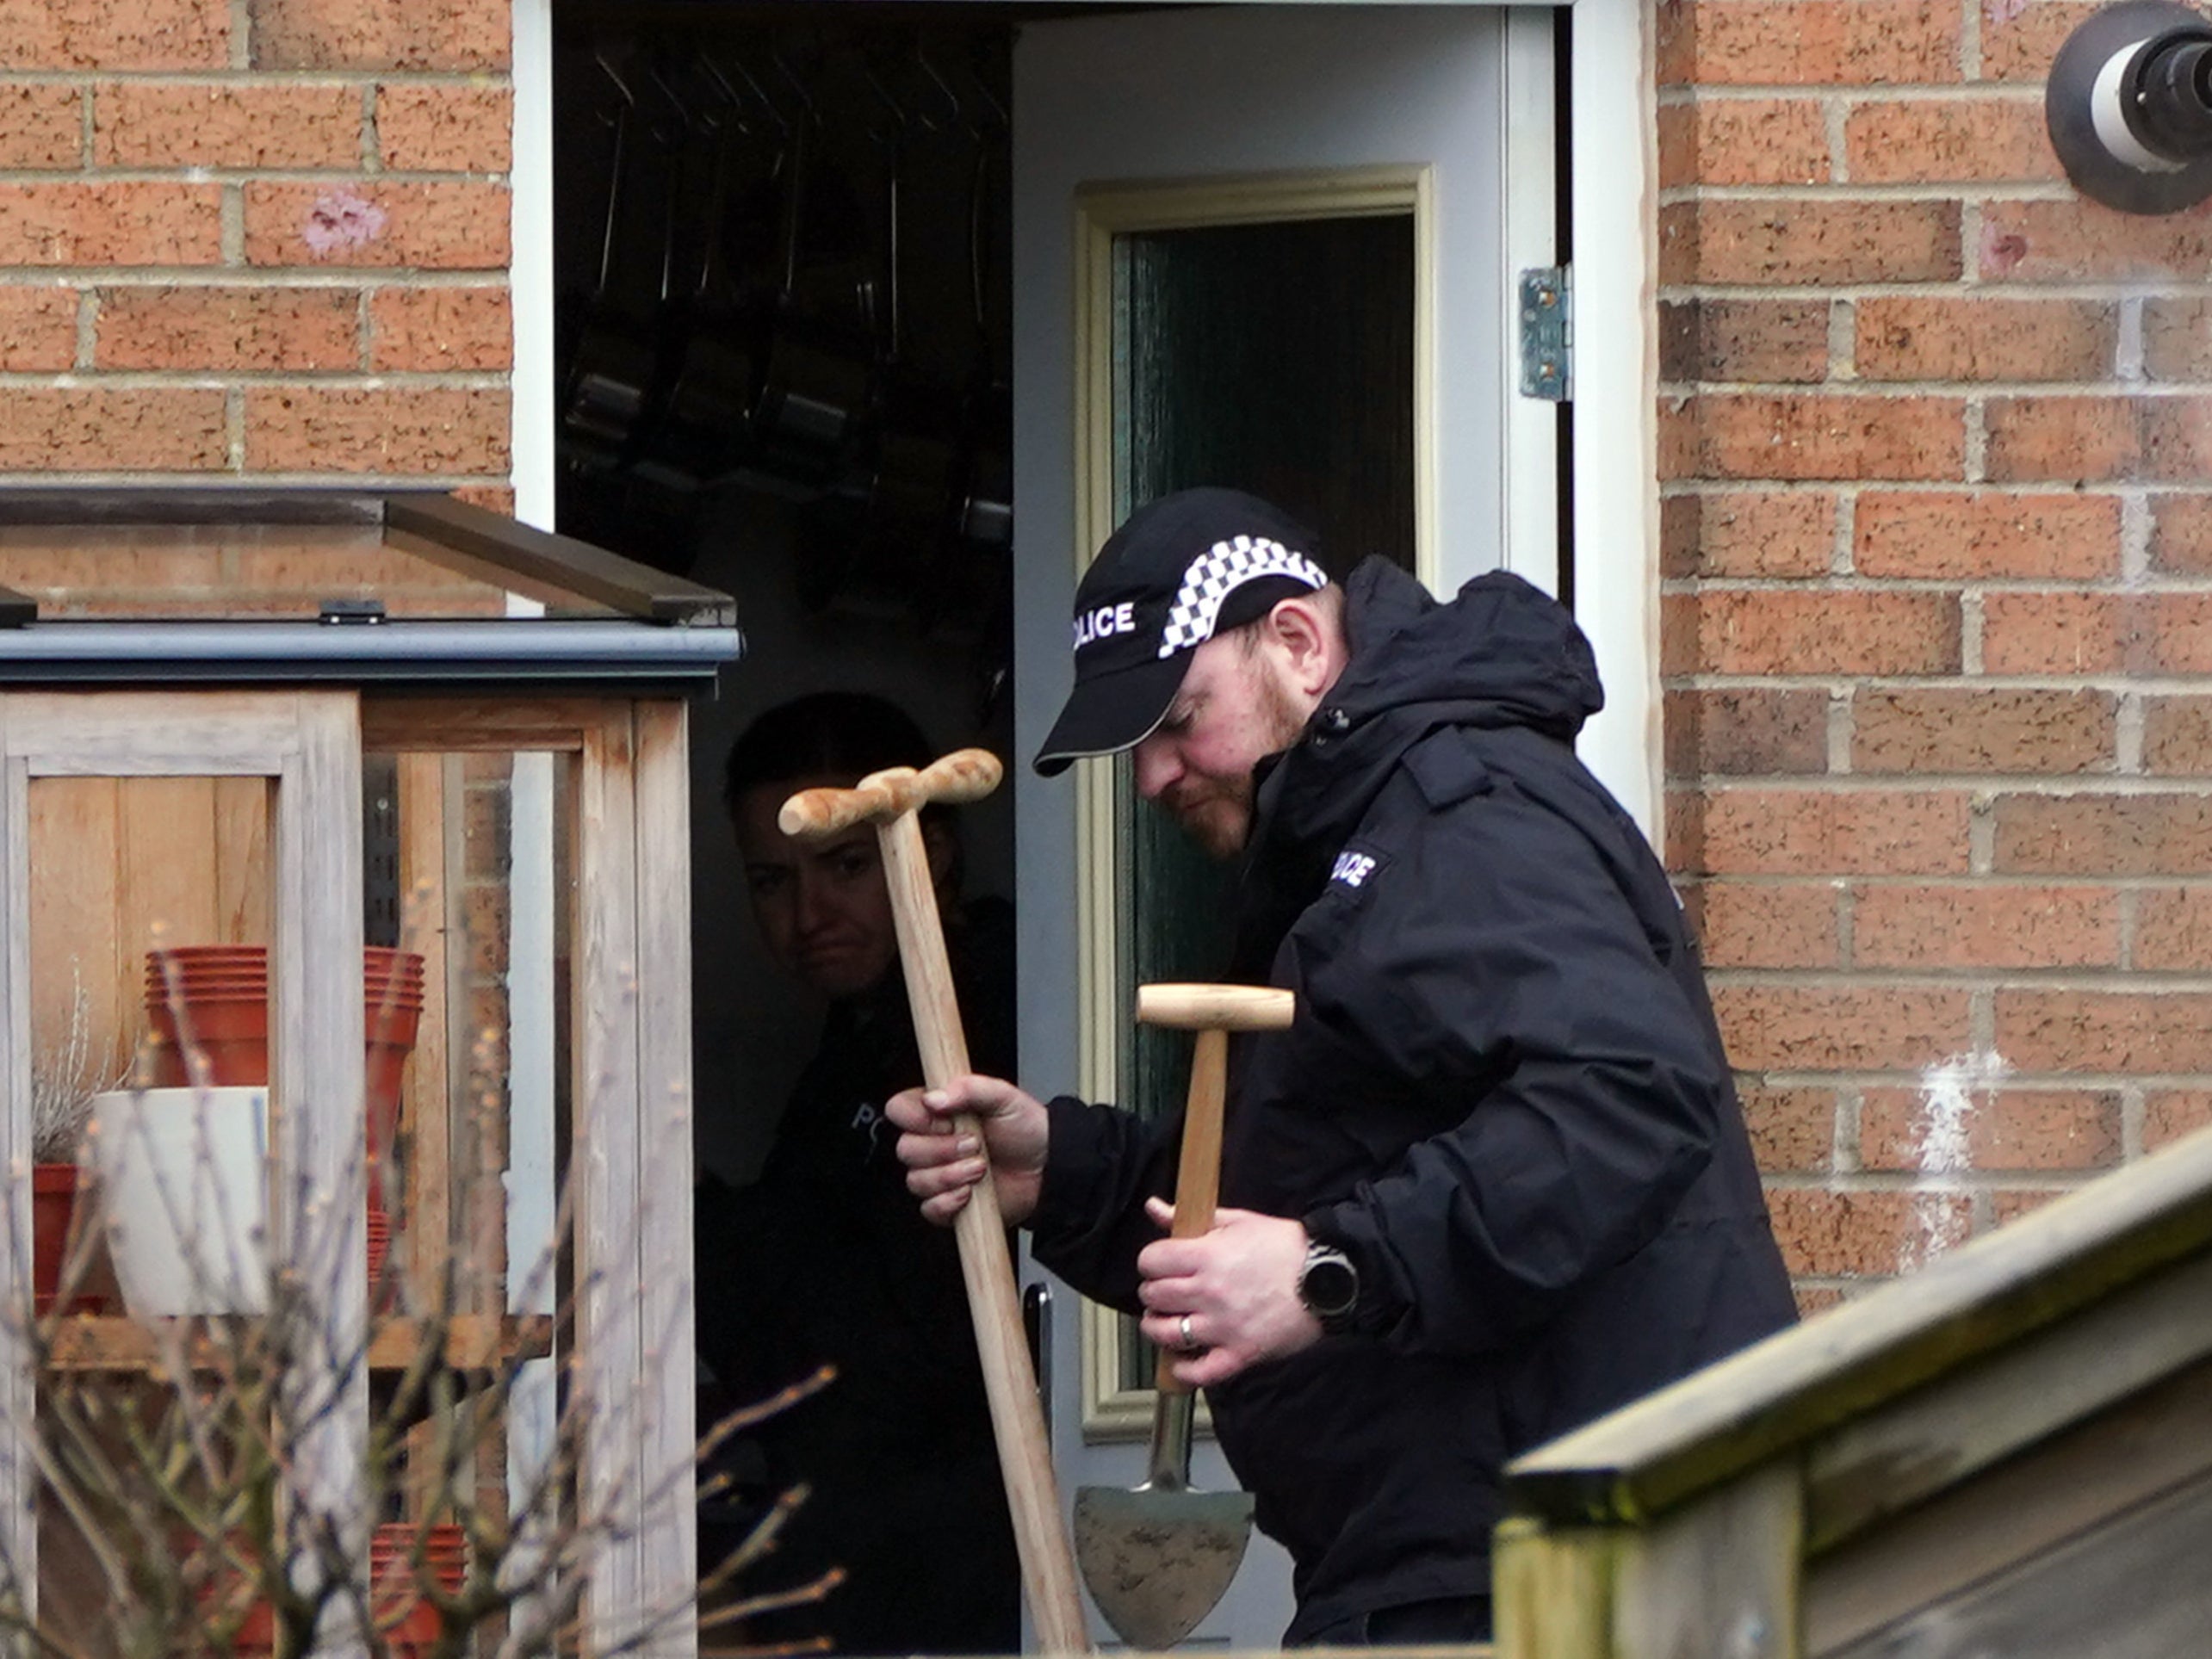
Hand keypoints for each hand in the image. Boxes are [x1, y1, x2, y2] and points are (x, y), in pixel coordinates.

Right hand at [885, 1074, 1048, 1226]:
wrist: (1048, 1167)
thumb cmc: (1026, 1129)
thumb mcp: (1003, 1096)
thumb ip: (969, 1088)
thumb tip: (933, 1097)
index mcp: (937, 1112)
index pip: (899, 1110)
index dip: (918, 1118)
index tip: (948, 1119)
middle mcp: (932, 1142)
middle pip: (905, 1149)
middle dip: (942, 1149)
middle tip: (974, 1144)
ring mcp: (937, 1174)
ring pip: (916, 1181)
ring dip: (951, 1175)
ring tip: (980, 1167)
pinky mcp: (946, 1204)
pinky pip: (929, 1208)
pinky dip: (951, 1201)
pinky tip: (971, 1192)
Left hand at [1135, 1200, 1320, 1387]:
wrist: (1329, 1279)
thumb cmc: (1285, 1247)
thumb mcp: (1239, 1221)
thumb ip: (1192, 1217)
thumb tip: (1154, 1207)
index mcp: (1207, 1256)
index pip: (1151, 1261)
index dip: (1150, 1262)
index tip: (1159, 1265)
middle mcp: (1210, 1292)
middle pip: (1154, 1296)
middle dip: (1153, 1292)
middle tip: (1164, 1291)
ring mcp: (1224, 1327)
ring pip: (1167, 1334)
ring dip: (1158, 1328)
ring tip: (1165, 1321)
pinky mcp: (1241, 1354)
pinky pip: (1200, 1372)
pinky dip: (1184, 1369)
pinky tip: (1182, 1359)